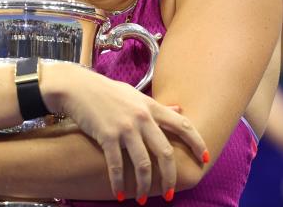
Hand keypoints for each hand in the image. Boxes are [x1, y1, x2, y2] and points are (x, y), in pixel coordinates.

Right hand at [41, 63, 207, 200]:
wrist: (77, 87)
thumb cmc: (106, 92)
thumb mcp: (135, 95)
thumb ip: (158, 106)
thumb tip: (180, 110)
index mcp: (151, 107)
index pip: (183, 125)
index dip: (197, 143)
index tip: (205, 158)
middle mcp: (142, 117)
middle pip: (165, 152)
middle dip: (170, 177)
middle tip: (171, 193)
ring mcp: (125, 127)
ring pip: (143, 164)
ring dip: (145, 185)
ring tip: (143, 199)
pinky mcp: (107, 136)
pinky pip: (117, 166)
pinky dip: (119, 183)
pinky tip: (119, 193)